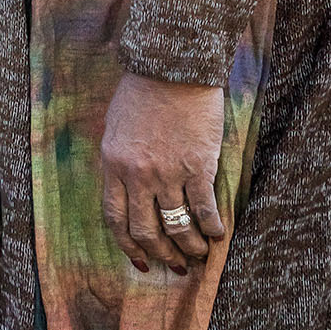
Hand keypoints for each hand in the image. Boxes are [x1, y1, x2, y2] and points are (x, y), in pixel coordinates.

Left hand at [100, 72, 225, 275]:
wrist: (173, 65)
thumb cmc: (144, 88)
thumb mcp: (116, 125)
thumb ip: (118, 159)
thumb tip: (125, 188)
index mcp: (114, 164)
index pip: (116, 219)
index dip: (129, 246)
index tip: (141, 261)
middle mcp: (138, 175)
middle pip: (147, 231)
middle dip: (161, 254)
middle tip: (175, 264)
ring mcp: (168, 173)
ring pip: (177, 227)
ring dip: (189, 248)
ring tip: (198, 255)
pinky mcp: (198, 167)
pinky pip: (204, 210)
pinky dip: (212, 229)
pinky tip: (217, 235)